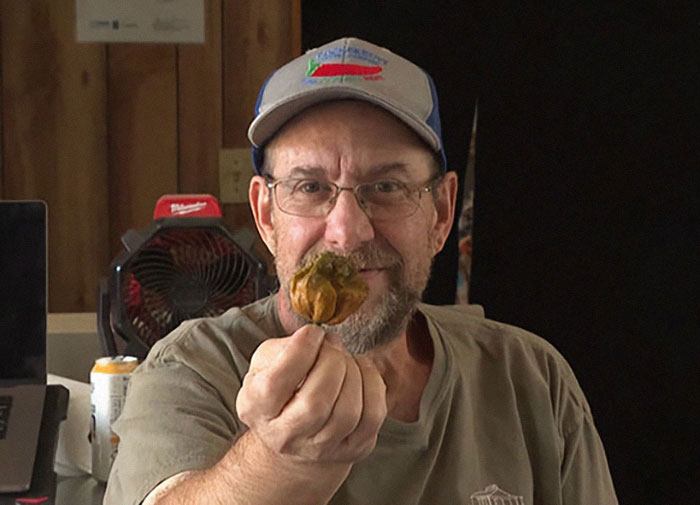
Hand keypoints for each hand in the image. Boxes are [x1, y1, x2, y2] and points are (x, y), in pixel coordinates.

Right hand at [236, 324, 386, 463]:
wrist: (296, 432)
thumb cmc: (282, 388)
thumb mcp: (267, 363)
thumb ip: (284, 347)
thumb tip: (318, 341)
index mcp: (256, 408)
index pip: (274, 384)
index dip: (299, 352)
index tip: (313, 333)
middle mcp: (285, 436)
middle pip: (315, 403)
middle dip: (331, 362)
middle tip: (331, 345)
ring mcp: (322, 448)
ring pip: (348, 412)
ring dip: (352, 372)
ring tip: (344, 359)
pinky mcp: (354, 448)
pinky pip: (373, 416)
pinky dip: (372, 384)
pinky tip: (360, 372)